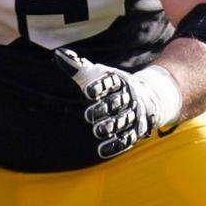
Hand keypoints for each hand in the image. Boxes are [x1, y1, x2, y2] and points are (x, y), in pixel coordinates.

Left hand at [54, 48, 179, 159]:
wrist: (147, 96)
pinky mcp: (136, 130)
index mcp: (119, 81)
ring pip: (123, 121)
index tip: (87, 92)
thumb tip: (58, 55)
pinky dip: (116, 145)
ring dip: (111, 126)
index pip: (110, 82)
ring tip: (97, 131)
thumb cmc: (112, 84)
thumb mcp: (96, 74)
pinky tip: (102, 150)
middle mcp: (129, 97)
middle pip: (117, 102)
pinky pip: (127, 139)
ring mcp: (134, 114)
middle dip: (104, 109)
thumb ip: (77, 67)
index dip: (100, 86)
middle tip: (89, 115)